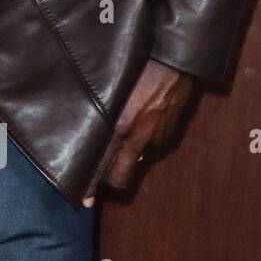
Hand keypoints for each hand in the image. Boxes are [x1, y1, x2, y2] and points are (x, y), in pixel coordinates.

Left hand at [83, 60, 198, 206]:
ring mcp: (156, 138)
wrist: (177, 59)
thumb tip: (92, 133)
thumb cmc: (138, 66)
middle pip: (119, 176)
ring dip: (124, 162)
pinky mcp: (169, 135)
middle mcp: (137, 137)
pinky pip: (150, 150)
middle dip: (107, 182)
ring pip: (134, 163)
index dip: (90, 185)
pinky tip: (135, 133)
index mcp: (119, 125)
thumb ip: (102, 114)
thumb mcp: (112, 90)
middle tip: (96, 181)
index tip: (83, 201)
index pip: (99, 164)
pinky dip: (140, 148)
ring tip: (114, 151)